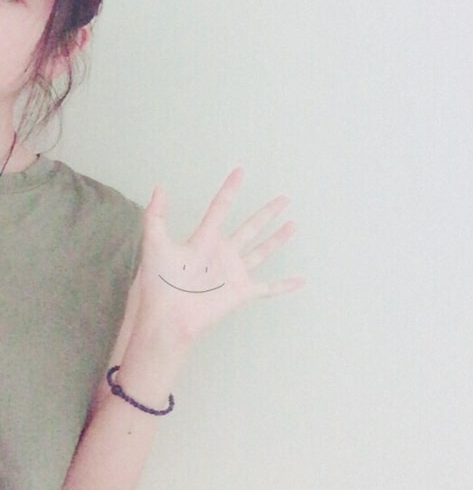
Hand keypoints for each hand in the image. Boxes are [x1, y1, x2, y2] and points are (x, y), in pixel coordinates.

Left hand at [131, 168, 303, 343]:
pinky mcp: (242, 292)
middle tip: (283, 199)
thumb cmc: (159, 284)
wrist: (167, 317)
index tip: (239, 171)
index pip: (220, 208)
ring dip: (277, 239)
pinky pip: (269, 289)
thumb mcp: (155, 245)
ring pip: (262, 251)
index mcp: (205, 240)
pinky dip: (285, 285)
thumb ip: (155, 216)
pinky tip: (300, 280)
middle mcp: (223, 253)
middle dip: (267, 213)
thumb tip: (159, 188)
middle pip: (250, 227)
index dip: (230, 190)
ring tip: (292, 225)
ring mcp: (234, 273)